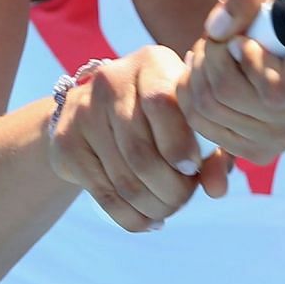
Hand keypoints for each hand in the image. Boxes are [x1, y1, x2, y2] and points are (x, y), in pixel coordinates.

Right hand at [46, 45, 231, 230]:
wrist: (97, 108)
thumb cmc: (164, 115)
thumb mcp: (193, 120)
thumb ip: (216, 150)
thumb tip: (217, 189)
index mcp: (151, 63)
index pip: (161, 103)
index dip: (179, 144)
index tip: (193, 168)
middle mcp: (111, 80)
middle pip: (141, 152)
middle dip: (171, 190)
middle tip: (184, 199)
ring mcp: (83, 111)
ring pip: (124, 179)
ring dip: (154, 207)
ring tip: (168, 210)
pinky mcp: (67, 142)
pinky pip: (104, 194)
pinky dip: (132, 217)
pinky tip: (148, 220)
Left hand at [176, 0, 284, 163]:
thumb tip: (216, 30)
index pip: (273, 89)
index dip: (244, 58)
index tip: (241, 38)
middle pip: (229, 96)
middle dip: (209, 57)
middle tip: (215, 40)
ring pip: (210, 110)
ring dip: (197, 72)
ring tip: (209, 53)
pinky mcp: (259, 153)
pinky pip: (202, 126)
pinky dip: (191, 95)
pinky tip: (204, 75)